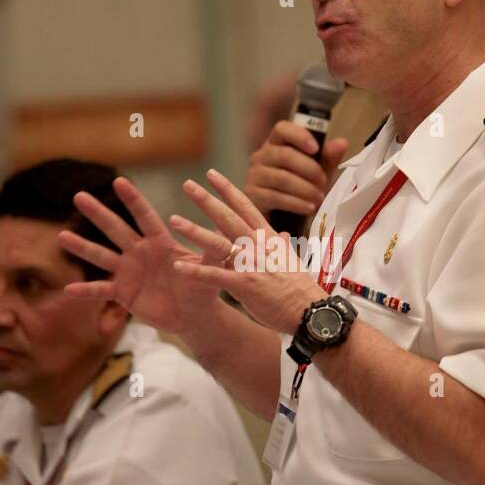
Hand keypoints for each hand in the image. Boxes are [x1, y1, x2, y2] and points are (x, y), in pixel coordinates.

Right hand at [59, 177, 227, 334]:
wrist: (193, 316)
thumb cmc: (202, 288)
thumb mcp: (208, 269)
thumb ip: (213, 253)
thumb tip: (226, 238)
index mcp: (159, 242)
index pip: (144, 216)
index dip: (132, 200)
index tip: (119, 180)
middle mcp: (140, 252)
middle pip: (116, 229)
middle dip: (98, 213)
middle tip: (78, 195)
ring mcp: (129, 272)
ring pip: (102, 256)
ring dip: (82, 247)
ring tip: (61, 236)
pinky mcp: (124, 293)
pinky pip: (102, 291)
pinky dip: (86, 291)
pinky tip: (68, 289)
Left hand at [170, 169, 322, 333]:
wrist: (311, 310)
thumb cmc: (300, 288)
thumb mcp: (290, 260)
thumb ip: (279, 246)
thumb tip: (280, 235)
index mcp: (267, 238)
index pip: (245, 206)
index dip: (227, 189)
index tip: (212, 174)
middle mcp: (257, 246)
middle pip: (228, 217)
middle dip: (207, 200)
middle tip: (187, 184)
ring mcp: (251, 264)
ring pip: (218, 243)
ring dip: (195, 231)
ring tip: (174, 220)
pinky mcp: (245, 285)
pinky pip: (215, 276)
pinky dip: (196, 271)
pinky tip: (178, 266)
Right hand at [244, 120, 348, 217]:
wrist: (281, 217)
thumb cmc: (300, 188)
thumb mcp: (318, 171)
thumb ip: (328, 157)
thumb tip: (342, 143)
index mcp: (277, 143)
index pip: (282, 128)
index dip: (299, 136)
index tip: (316, 149)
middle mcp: (261, 155)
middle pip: (284, 155)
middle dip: (309, 169)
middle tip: (324, 182)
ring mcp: (254, 175)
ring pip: (281, 178)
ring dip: (305, 189)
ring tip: (319, 198)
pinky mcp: (252, 195)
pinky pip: (275, 197)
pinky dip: (296, 203)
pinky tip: (309, 208)